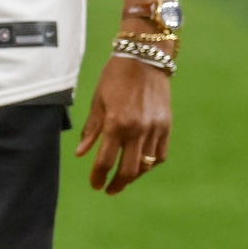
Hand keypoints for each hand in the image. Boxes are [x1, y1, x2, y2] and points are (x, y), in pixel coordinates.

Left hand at [77, 49, 171, 192]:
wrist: (145, 59)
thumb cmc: (115, 77)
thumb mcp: (97, 102)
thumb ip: (91, 130)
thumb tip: (80, 154)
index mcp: (115, 125)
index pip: (105, 161)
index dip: (98, 177)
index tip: (95, 185)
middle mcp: (137, 130)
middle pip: (128, 170)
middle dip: (117, 184)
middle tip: (109, 189)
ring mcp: (155, 129)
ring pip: (146, 164)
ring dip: (134, 176)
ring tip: (123, 179)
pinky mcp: (166, 126)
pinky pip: (160, 154)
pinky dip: (150, 163)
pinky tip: (141, 165)